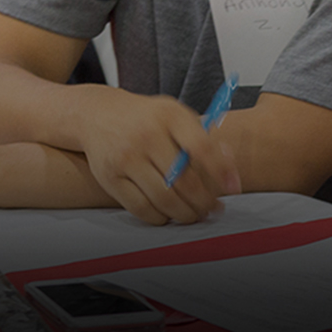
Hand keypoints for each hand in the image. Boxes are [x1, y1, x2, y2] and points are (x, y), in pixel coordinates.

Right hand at [76, 89, 238, 224]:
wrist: (97, 114)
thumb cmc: (145, 119)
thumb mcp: (174, 115)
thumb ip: (203, 138)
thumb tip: (229, 170)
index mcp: (169, 116)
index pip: (201, 147)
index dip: (220, 171)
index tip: (233, 188)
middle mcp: (146, 135)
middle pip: (184, 181)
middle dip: (204, 202)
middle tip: (212, 209)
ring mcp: (126, 157)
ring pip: (164, 199)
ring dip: (185, 214)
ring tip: (194, 214)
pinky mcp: (110, 177)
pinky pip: (141, 208)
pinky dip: (160, 217)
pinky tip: (168, 214)